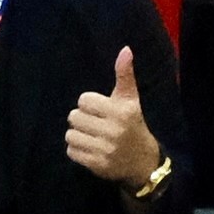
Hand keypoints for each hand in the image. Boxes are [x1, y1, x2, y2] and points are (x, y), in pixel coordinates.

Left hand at [63, 47, 163, 187]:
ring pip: (70, 134)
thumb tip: (125, 49)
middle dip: (82, 120)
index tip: (101, 111)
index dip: (90, 104)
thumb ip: (124, 74)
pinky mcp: (97, 165)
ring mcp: (105, 149)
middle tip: (95, 125)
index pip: (84, 100)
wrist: (142, 162)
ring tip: (91, 137)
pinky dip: (76, 149)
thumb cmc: (132, 124)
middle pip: (74, 117)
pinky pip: (71, 151)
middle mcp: (114, 130)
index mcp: (121, 111)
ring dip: (77, 135)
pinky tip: (89, 148)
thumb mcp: (130, 100)